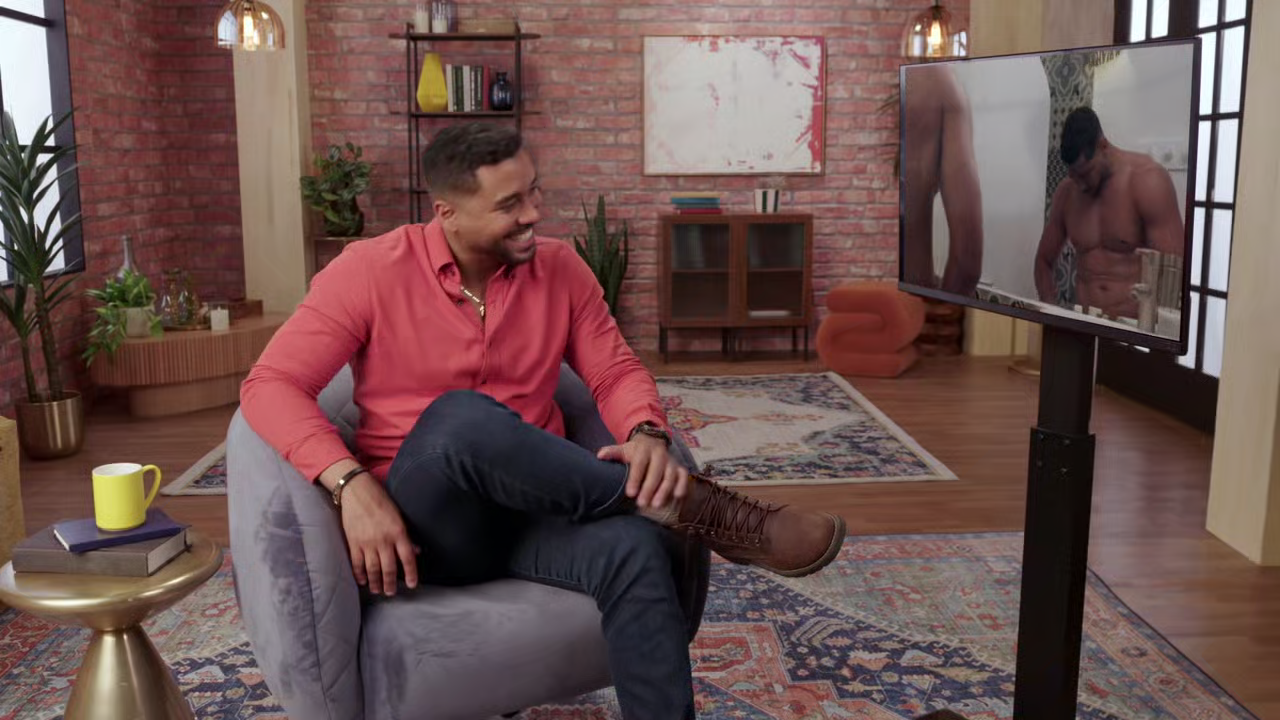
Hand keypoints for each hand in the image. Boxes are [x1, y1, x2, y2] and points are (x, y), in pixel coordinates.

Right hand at [339, 474, 418, 595]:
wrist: (357, 491)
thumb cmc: (381, 500)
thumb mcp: (399, 515)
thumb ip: (407, 535)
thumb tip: (416, 551)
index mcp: (398, 531)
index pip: (407, 557)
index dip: (411, 573)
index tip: (412, 584)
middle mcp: (383, 539)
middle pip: (389, 568)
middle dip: (390, 583)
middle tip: (391, 593)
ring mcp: (367, 542)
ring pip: (373, 569)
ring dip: (376, 582)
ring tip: (378, 590)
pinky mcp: (353, 542)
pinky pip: (357, 563)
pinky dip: (359, 574)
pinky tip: (362, 581)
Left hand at [597, 435, 689, 509]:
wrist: (652, 441)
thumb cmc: (634, 452)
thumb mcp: (623, 449)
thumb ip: (612, 453)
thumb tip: (599, 456)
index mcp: (643, 450)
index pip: (639, 464)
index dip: (635, 479)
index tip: (629, 493)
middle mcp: (659, 454)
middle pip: (656, 471)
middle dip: (649, 488)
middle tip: (642, 504)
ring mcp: (671, 461)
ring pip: (670, 475)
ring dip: (664, 490)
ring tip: (656, 505)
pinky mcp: (679, 467)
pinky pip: (683, 476)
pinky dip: (682, 485)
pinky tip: (677, 496)